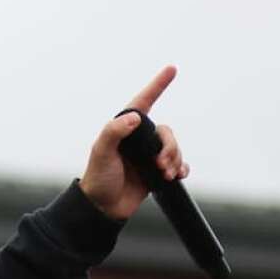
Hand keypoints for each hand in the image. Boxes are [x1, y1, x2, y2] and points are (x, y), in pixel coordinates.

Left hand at [80, 66, 188, 220]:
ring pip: (174, 149)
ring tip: (165, 174)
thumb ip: (113, 132)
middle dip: (170, 147)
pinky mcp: (155, 173)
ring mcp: (147, 157)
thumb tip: (133, 118)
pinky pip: (178, 164)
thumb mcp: (101, 153)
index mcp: (124, 131)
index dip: (157, 86)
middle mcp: (138, 141)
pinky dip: (181, 168)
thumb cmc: (98, 179)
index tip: (171, 69)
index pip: (142, 103)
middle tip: (160, 165)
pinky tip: (178, 175)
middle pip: (166, 133)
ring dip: (175, 160)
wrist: (103, 208)